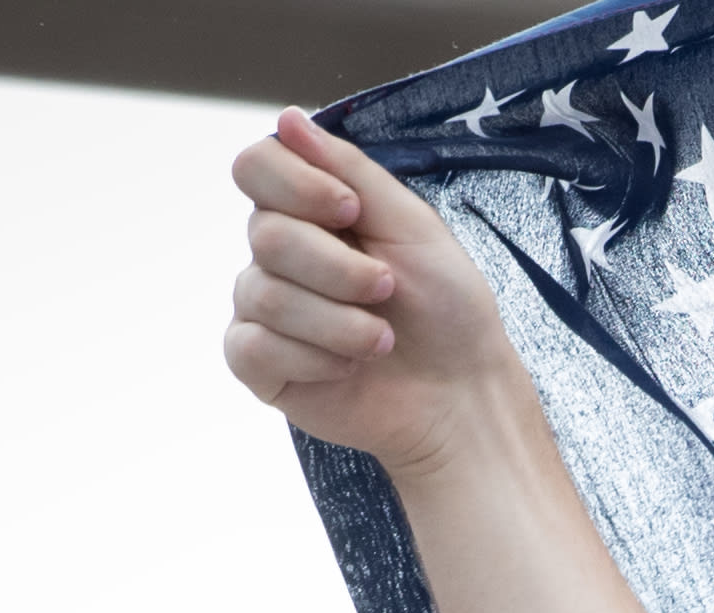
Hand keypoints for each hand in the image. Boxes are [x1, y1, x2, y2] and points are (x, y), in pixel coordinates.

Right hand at [222, 110, 529, 482]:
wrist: (460, 393)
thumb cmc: (445, 308)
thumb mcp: (410, 225)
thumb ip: (349, 169)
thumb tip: (287, 118)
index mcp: (309, 210)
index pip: (257, 167)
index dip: (297, 185)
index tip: (352, 212)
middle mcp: (277, 254)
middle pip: (265, 234)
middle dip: (339, 268)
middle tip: (387, 289)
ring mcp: (263, 309)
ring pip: (263, 293)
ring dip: (338, 321)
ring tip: (383, 340)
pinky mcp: (259, 365)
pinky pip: (252, 347)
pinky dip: (312, 359)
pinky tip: (347, 370)